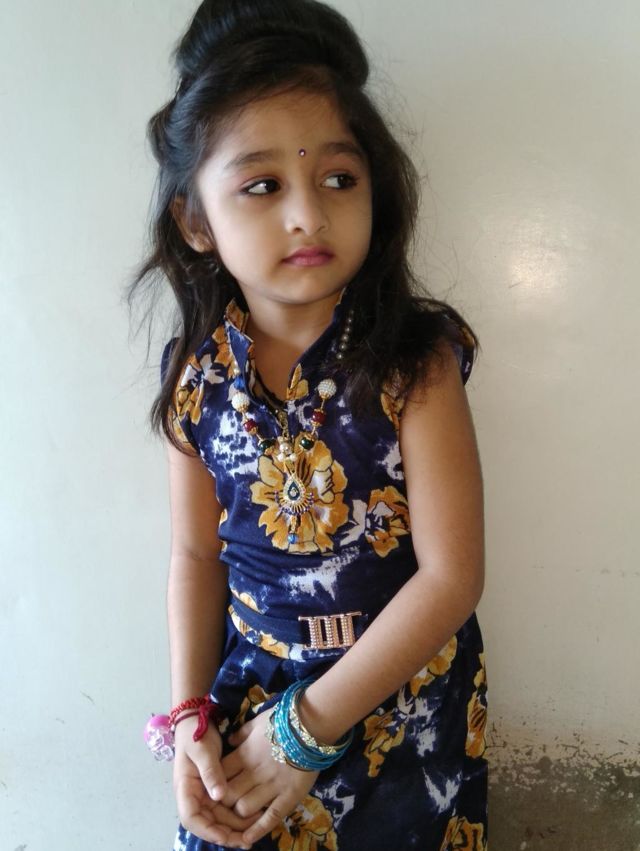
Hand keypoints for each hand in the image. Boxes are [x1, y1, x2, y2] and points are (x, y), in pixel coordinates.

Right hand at [173, 716, 260, 847]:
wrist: (196, 717)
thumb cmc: (196, 732)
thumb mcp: (203, 749)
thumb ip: (210, 771)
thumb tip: (219, 796)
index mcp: (184, 787)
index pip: (191, 817)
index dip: (208, 830)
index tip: (226, 837)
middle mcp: (192, 794)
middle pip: (206, 822)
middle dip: (225, 834)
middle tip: (246, 841)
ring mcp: (202, 792)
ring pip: (216, 817)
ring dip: (232, 826)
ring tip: (253, 832)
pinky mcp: (212, 787)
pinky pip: (222, 806)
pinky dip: (234, 813)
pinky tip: (250, 817)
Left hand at [221, 709, 319, 845]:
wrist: (311, 724)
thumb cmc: (283, 720)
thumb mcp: (257, 722)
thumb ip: (242, 734)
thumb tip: (229, 740)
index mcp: (244, 755)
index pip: (219, 776)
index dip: (215, 784)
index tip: (214, 788)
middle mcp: (254, 773)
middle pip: (228, 795)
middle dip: (224, 802)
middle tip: (225, 805)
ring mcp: (271, 787)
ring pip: (244, 809)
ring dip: (240, 813)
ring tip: (242, 814)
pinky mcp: (288, 796)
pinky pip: (270, 817)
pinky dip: (257, 830)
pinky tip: (247, 840)